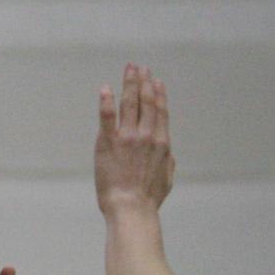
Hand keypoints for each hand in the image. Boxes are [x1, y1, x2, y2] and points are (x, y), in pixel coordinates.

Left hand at [95, 64, 174, 216]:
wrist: (131, 207)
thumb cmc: (148, 199)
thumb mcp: (167, 179)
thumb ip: (168, 162)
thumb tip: (169, 154)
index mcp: (162, 142)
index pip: (160, 111)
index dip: (158, 93)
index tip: (157, 80)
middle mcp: (147, 135)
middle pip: (146, 101)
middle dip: (143, 81)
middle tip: (139, 67)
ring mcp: (128, 138)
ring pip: (130, 103)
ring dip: (130, 83)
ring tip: (128, 69)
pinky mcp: (108, 143)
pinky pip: (107, 117)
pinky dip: (106, 101)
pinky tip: (105, 88)